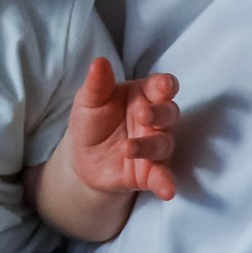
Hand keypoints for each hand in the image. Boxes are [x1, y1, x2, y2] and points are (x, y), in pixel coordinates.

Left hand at [68, 57, 178, 200]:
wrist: (82, 159)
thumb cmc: (91, 121)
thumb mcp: (88, 101)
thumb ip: (97, 84)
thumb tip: (99, 61)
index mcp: (143, 96)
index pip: (162, 86)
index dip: (165, 85)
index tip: (163, 86)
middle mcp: (154, 121)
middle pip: (169, 113)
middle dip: (159, 113)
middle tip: (142, 115)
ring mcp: (155, 146)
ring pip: (164, 144)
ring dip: (149, 146)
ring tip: (127, 148)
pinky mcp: (150, 172)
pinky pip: (163, 177)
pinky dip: (167, 183)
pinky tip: (167, 191)